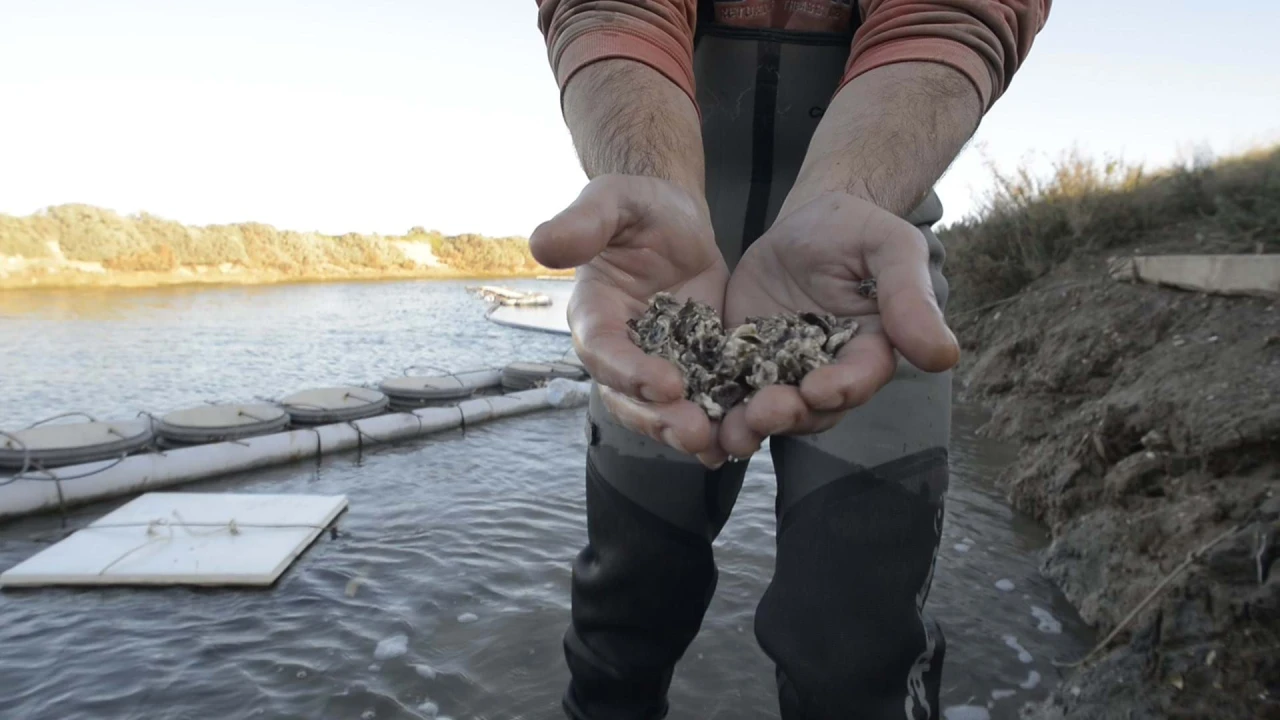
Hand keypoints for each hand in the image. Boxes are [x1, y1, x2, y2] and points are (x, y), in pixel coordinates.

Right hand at [530, 174, 729, 466]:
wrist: (677, 222)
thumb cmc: (638, 208)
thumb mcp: (614, 202)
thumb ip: (583, 222)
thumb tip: (541, 245)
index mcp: (595, 313)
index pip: (602, 350)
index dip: (628, 370)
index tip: (665, 383)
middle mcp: (619, 349)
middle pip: (628, 397)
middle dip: (659, 418)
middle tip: (694, 432)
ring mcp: (655, 364)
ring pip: (660, 412)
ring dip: (685, 433)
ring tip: (718, 446)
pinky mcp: (693, 368)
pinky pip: (700, 403)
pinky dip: (717, 424)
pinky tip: (741, 439)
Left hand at [718, 191, 959, 456]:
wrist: (805, 225)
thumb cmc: (855, 231)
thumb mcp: (889, 247)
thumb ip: (910, 297)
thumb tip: (944, 355)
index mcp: (869, 351)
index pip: (859, 378)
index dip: (842, 387)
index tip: (820, 387)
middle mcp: (828, 374)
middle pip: (811, 408)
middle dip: (788, 414)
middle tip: (764, 411)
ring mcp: (784, 375)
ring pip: (769, 413)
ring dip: (749, 427)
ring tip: (728, 431)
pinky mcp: (744, 367)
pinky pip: (729, 395)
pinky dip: (713, 411)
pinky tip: (693, 419)